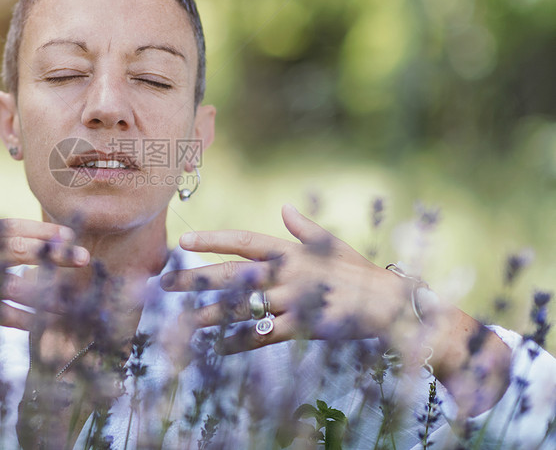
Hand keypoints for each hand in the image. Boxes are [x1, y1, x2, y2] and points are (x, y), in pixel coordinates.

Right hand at [0, 201, 89, 342]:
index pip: (11, 229)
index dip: (42, 232)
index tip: (70, 236)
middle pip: (16, 250)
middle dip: (52, 253)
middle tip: (82, 257)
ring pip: (8, 283)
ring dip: (42, 291)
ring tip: (70, 299)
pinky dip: (16, 319)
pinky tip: (37, 325)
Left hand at [160, 204, 410, 353]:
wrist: (391, 303)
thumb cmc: (358, 271)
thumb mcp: (332, 243)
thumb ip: (303, 228)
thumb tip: (284, 207)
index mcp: (291, 249)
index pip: (243, 240)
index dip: (212, 240)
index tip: (184, 242)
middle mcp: (287, 272)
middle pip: (231, 273)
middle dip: (196, 278)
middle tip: (164, 282)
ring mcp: (294, 300)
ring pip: (242, 307)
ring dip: (210, 314)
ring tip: (182, 320)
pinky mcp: (304, 327)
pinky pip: (264, 336)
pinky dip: (240, 342)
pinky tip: (218, 347)